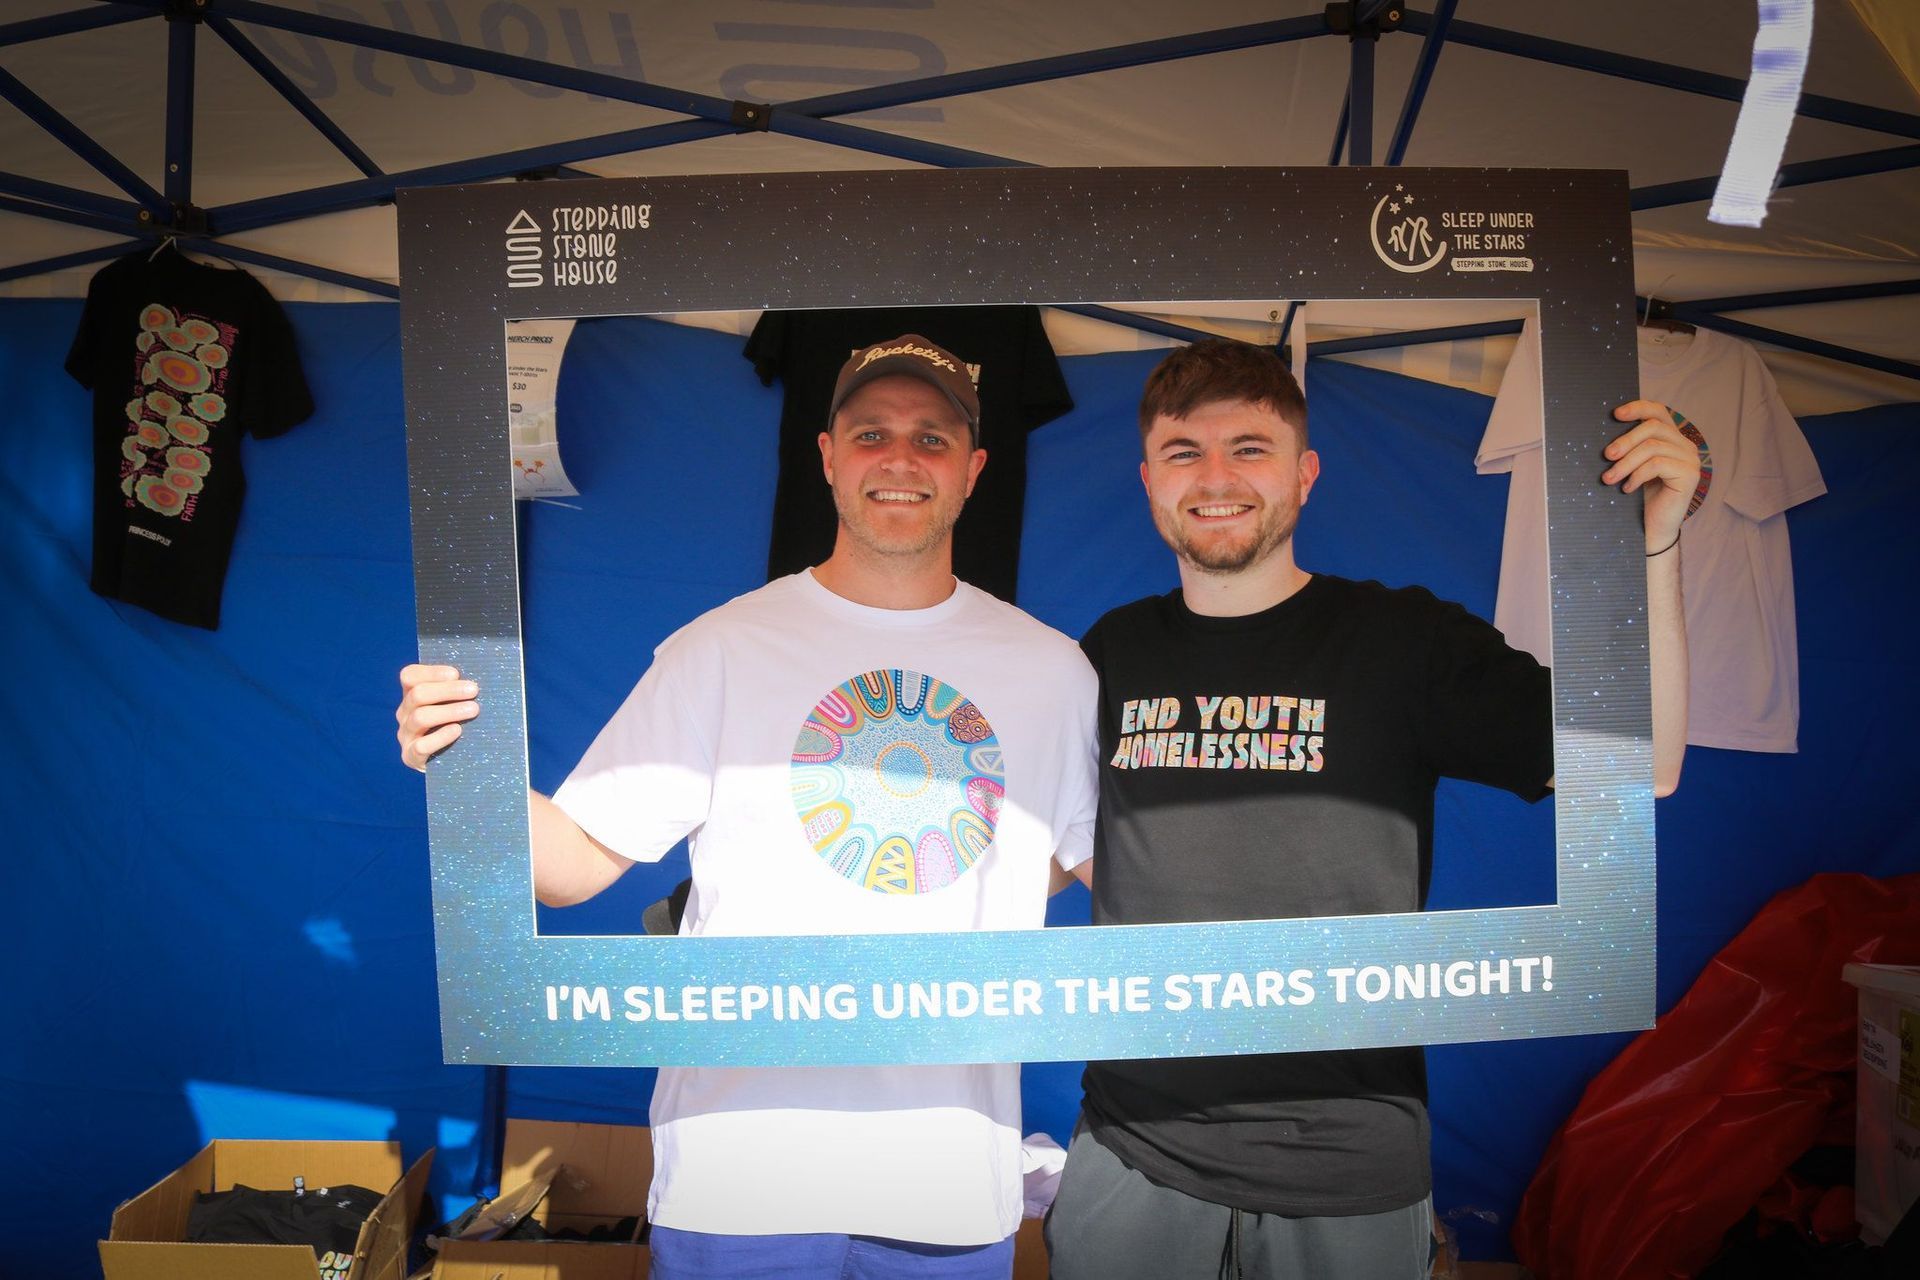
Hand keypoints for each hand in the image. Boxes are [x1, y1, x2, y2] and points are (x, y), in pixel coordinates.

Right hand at [396, 664, 477, 771]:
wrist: (455, 763)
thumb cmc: (462, 725)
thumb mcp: (457, 704)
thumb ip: (460, 690)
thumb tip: (476, 678)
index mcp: (412, 695)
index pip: (410, 676)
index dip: (431, 672)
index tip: (456, 674)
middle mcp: (404, 714)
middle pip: (417, 695)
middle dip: (448, 690)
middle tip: (474, 690)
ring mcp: (406, 736)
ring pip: (419, 717)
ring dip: (449, 711)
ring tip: (474, 709)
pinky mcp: (410, 757)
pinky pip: (421, 746)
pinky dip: (440, 736)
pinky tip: (457, 730)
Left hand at [1604, 400, 1700, 552]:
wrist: (1652, 529)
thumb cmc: (1640, 497)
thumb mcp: (1633, 466)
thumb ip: (1631, 446)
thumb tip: (1607, 426)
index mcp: (1673, 439)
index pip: (1659, 412)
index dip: (1638, 408)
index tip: (1615, 414)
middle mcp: (1686, 446)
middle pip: (1653, 427)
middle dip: (1625, 440)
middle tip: (1606, 456)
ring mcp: (1691, 460)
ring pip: (1652, 447)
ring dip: (1626, 463)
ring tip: (1609, 478)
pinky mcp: (1690, 475)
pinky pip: (1657, 464)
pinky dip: (1637, 475)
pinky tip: (1627, 488)